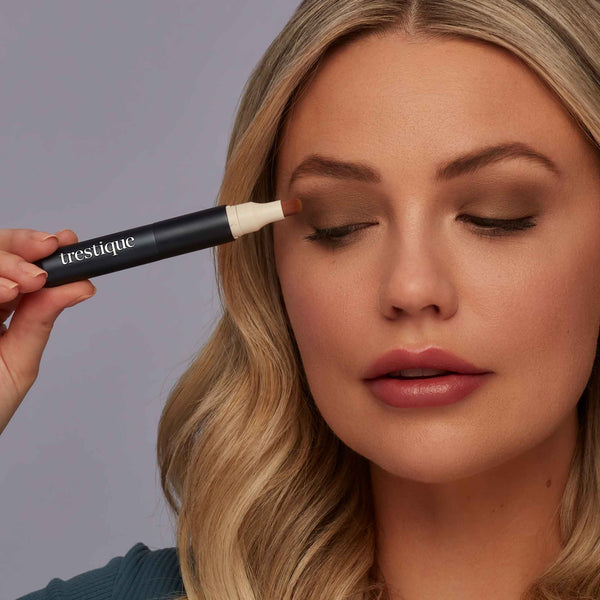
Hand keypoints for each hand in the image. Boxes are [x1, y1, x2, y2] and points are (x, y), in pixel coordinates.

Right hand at [0, 229, 95, 434]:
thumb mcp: (17, 364)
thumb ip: (41, 321)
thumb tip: (80, 286)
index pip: (17, 266)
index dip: (38, 248)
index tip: (65, 243)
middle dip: (20, 249)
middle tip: (44, 264)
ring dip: (4, 262)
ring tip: (26, 284)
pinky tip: (3, 293)